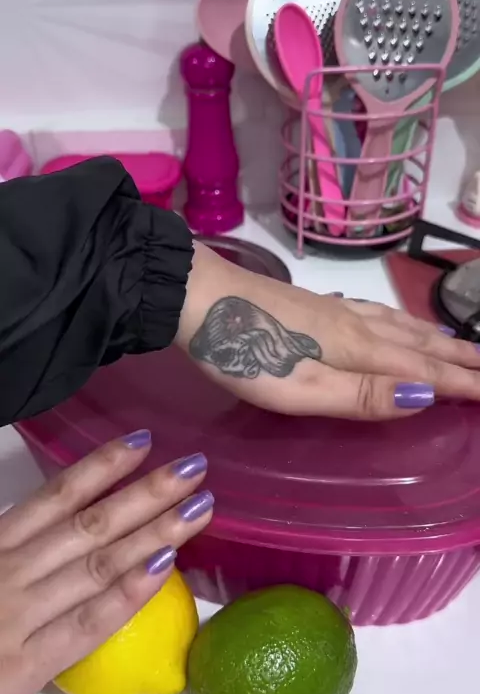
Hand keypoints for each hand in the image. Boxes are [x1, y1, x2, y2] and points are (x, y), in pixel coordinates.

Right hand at [0, 431, 212, 693]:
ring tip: (200, 508)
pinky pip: (88, 624)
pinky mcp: (27, 665)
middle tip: (195, 467)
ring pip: (100, 566)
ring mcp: (21, 615)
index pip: (57, 495)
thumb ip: (14, 535)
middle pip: (91, 525)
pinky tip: (166, 567)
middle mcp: (10, 569)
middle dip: (148, 494)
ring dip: (155, 534)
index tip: (145, 441)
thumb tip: (62, 507)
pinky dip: (129, 595)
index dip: (103, 466)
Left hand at [177, 243, 479, 419]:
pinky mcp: (314, 305)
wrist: (196, 297)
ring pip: (398, 326)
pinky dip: (399, 322)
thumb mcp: (299, 388)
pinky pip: (375, 314)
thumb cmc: (243, 352)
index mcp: (357, 349)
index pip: (423, 369)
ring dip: (433, 340)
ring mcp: (333, 311)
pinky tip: (392, 321)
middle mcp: (355, 325)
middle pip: (418, 344)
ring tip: (458, 347)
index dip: (462, 382)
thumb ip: (361, 395)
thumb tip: (425, 396)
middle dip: (459, 359)